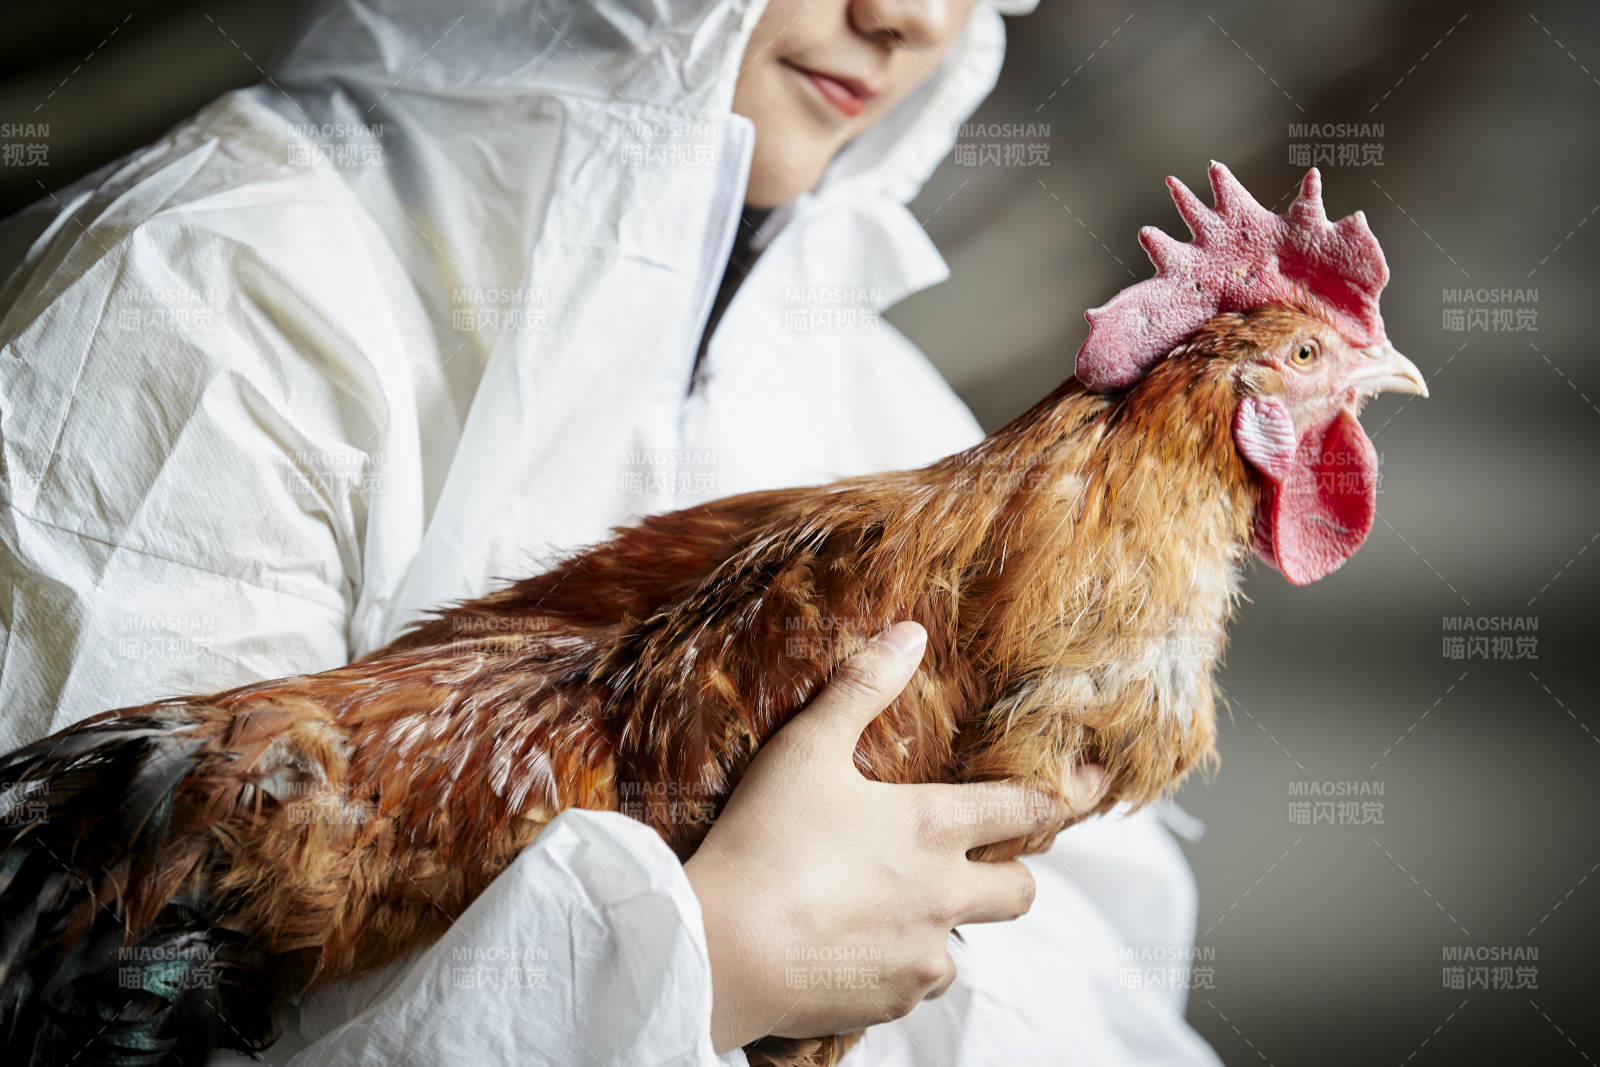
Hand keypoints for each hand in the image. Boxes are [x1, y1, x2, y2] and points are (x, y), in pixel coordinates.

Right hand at [683, 621, 1108, 1051]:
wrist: (721, 951)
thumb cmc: (763, 842)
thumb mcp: (805, 749)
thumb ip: (861, 687)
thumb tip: (909, 634)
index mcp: (933, 827)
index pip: (1025, 807)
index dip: (1068, 794)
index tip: (1095, 785)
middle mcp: (944, 896)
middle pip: (1021, 891)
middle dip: (1013, 874)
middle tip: (979, 861)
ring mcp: (922, 956)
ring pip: (965, 943)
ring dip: (943, 925)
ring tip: (887, 906)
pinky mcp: (891, 1002)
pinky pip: (915, 985)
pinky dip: (897, 965)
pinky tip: (852, 946)